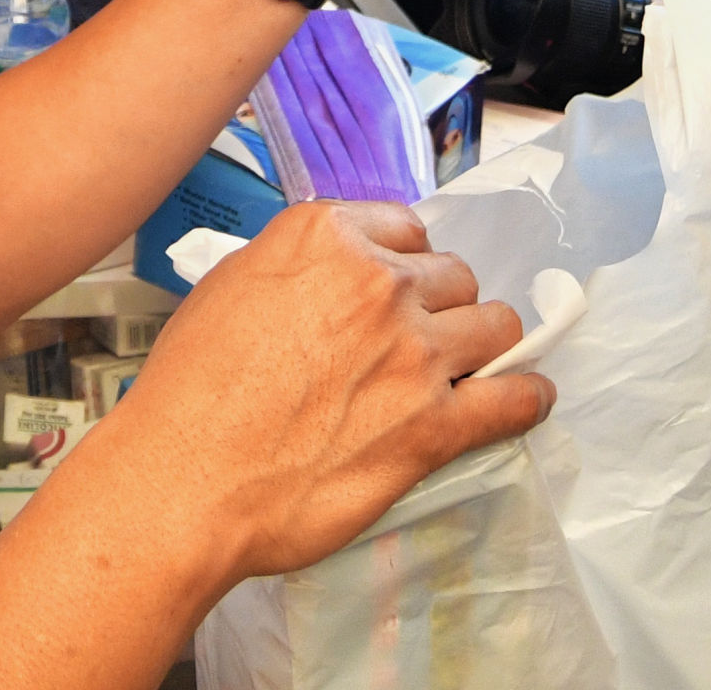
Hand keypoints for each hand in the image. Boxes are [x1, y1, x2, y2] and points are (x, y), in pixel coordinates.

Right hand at [77, 201, 547, 582]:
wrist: (182, 483)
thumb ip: (294, 271)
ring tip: (473, 365)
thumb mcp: (228, 289)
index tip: (400, 287)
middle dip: (441, 305)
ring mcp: (415, 353)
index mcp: (326, 239)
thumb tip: (324, 281)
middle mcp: (379, 283)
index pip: (404, 227)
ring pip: (495, 324)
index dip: (404, 262)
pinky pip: (513, 398)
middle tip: (418, 339)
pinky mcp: (435, 424)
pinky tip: (528, 397)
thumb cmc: (186, 395)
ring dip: (485, 344)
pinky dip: (526, 398)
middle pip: (452, 276)